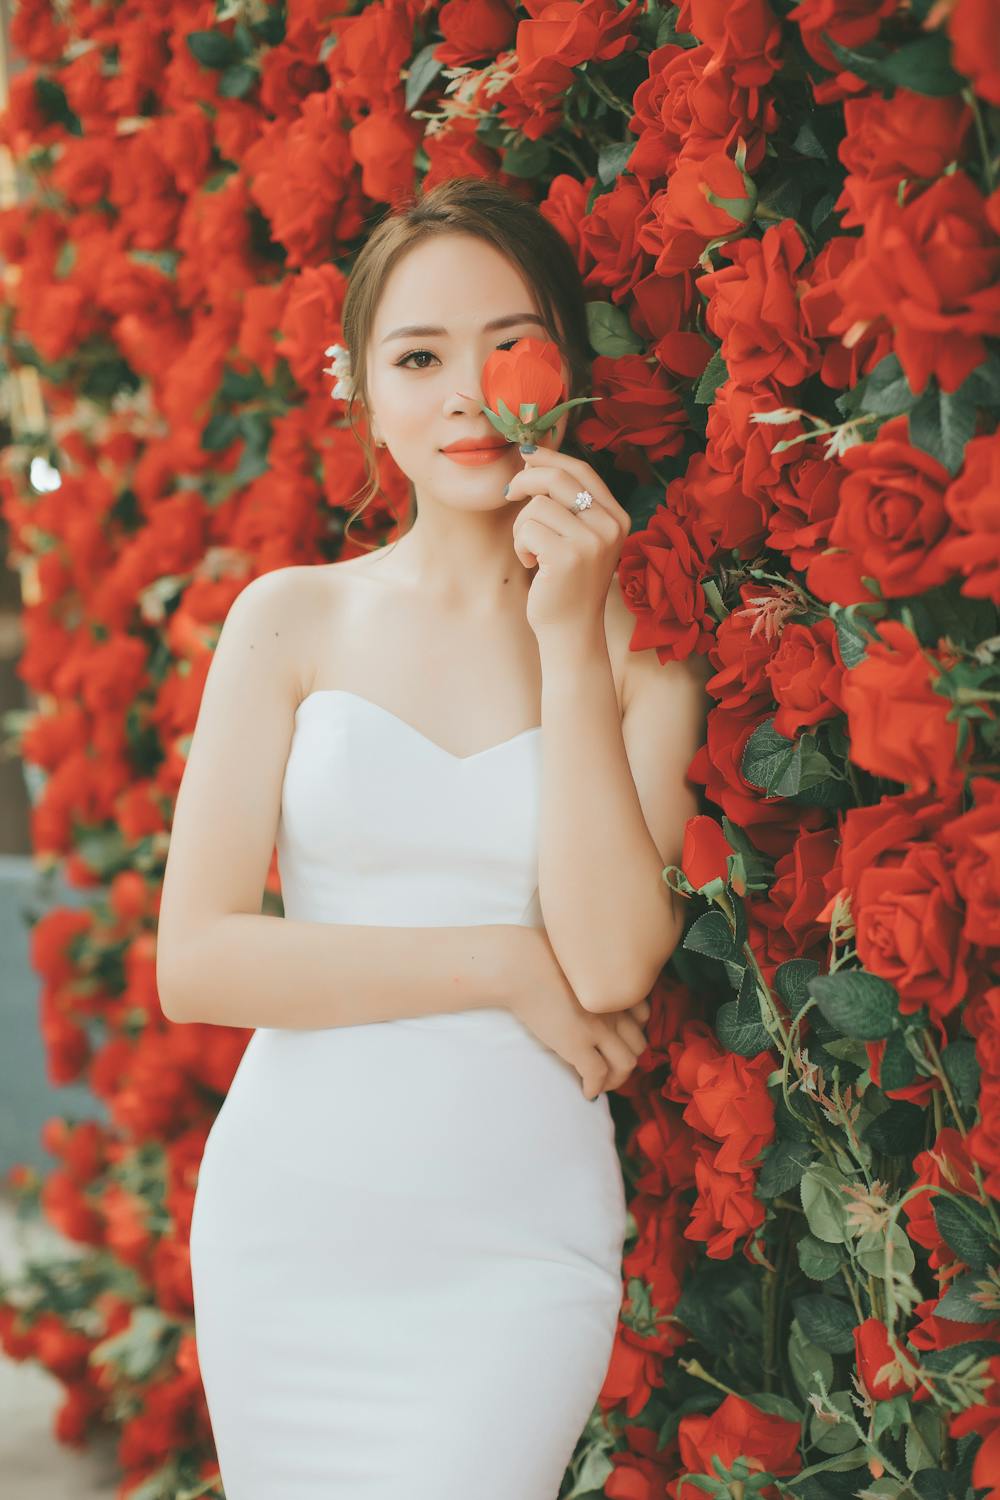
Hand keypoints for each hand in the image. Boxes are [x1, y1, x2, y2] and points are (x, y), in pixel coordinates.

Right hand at [506, 927, 650, 1098]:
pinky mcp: (578, 1045)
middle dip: (628, 1059)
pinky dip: (595, 1088)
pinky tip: (586, 1092)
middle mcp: (613, 1008)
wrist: (519, 965)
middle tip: (610, 1067)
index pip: (642, 1015)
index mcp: (613, 986)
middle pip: (639, 1043)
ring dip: (616, 1080)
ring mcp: (599, 1028)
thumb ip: (589, 973)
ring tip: (602, 1084)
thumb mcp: (575, 958)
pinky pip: (598, 1075)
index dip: (633, 1032)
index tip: (619, 1039)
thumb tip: (580, 982)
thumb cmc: (536, 954)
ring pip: (626, 1064)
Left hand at [507, 440, 629, 641]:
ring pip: (536, 506)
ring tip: (532, 551)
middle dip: (524, 481)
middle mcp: (609, 526)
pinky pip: (527, 528)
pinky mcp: (567, 556)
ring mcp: (591, 541)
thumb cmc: (567, 581)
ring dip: (522, 528)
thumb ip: (567, 501)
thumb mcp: (577, 536)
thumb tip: (531, 455)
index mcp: (617, 517)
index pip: (581, 469)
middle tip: (508, 494)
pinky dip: (520, 545)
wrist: (571, 630)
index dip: (549, 456)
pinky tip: (531, 564)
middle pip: (556, 478)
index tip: (524, 454)